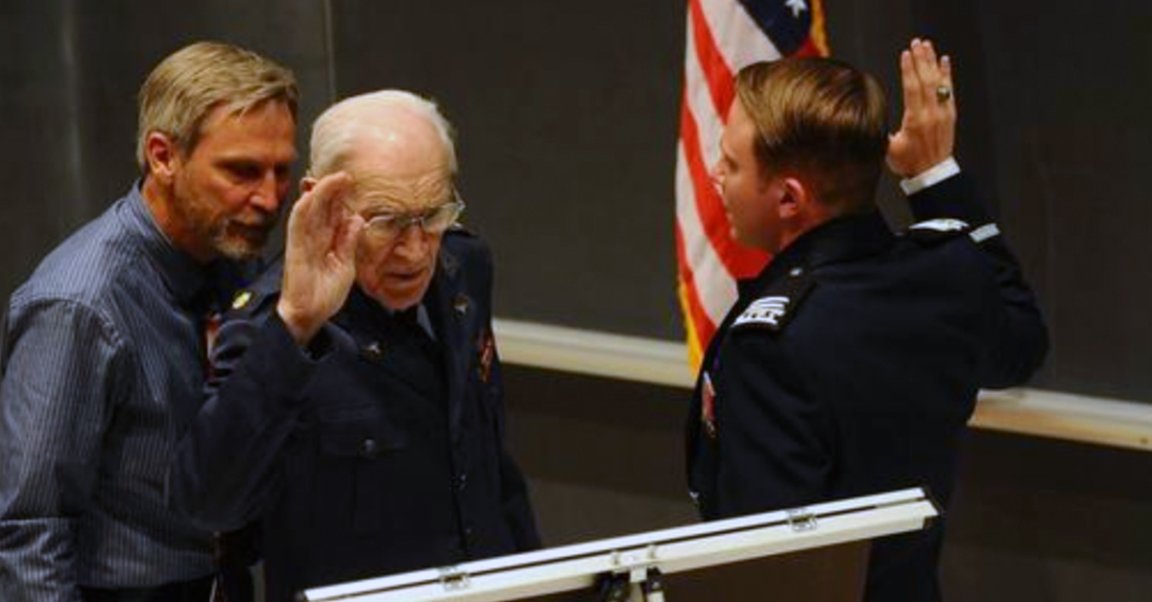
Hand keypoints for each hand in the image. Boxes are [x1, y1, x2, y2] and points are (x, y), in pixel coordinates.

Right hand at [277, 172, 363, 345]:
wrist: (309, 315)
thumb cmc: (323, 292)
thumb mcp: (345, 264)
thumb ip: (349, 241)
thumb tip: (357, 218)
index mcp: (326, 240)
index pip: (333, 213)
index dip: (340, 197)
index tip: (351, 183)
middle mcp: (313, 237)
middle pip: (322, 207)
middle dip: (332, 189)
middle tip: (345, 175)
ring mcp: (303, 241)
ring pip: (309, 210)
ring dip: (320, 193)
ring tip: (334, 179)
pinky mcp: (295, 249)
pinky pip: (297, 225)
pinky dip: (303, 209)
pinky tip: (311, 196)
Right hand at [886, 38, 955, 177]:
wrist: (932, 174)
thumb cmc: (908, 163)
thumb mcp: (889, 150)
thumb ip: (880, 133)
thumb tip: (865, 120)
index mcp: (915, 121)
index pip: (912, 88)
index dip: (908, 70)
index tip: (905, 54)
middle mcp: (931, 114)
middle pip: (926, 80)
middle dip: (921, 59)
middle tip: (916, 42)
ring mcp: (942, 113)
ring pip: (938, 82)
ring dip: (933, 62)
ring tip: (928, 45)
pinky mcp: (950, 114)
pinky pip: (948, 90)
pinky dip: (947, 74)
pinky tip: (944, 61)